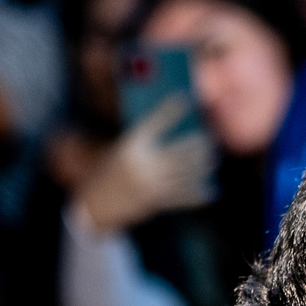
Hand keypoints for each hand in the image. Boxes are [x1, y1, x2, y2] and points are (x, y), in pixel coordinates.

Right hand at [76, 95, 215, 232]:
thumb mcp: (120, 152)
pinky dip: (197, 195)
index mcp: (130, 146)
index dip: (172, 109)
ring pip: (184, 173)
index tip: (186, 98)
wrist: (93, 207)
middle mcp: (142, 164)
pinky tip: (211, 191)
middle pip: (179, 150)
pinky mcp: (154, 202)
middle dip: (197, 144)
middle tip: (210, 138)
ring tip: (213, 159)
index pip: (155, 122)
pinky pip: (181, 197)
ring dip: (202, 166)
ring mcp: (149, 184)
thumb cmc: (108, 174)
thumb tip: (172, 137)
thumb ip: (143, 144)